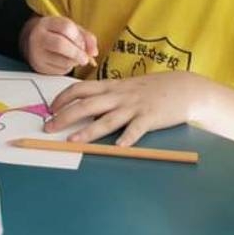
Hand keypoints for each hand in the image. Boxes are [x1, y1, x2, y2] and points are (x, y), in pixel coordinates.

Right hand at [23, 16, 97, 74]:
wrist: (32, 41)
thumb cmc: (55, 33)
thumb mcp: (70, 28)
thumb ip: (85, 37)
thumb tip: (93, 52)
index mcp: (47, 23)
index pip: (66, 27)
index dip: (79, 38)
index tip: (85, 45)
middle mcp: (38, 37)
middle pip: (60, 45)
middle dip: (77, 53)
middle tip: (85, 59)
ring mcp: (37, 53)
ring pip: (61, 60)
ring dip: (74, 62)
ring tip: (75, 58)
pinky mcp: (39, 66)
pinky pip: (59, 70)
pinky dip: (67, 68)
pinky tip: (65, 62)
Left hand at [45, 72, 209, 146]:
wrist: (184, 87)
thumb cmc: (154, 89)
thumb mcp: (128, 87)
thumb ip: (109, 93)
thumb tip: (87, 103)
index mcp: (113, 86)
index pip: (81, 88)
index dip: (63, 98)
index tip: (50, 108)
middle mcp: (120, 95)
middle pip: (87, 105)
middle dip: (65, 116)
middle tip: (48, 127)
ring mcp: (135, 107)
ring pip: (107, 119)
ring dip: (89, 131)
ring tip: (73, 141)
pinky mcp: (150, 118)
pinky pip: (137, 129)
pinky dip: (127, 138)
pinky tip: (118, 147)